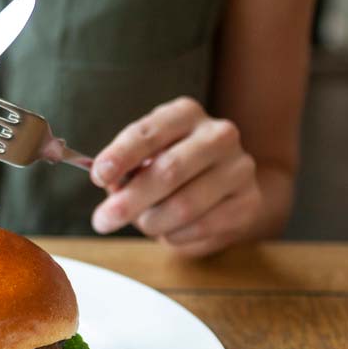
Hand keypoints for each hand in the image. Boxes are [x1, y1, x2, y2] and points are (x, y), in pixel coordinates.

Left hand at [89, 98, 262, 257]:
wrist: (225, 187)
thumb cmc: (173, 169)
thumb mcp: (146, 158)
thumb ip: (126, 168)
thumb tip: (108, 183)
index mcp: (185, 113)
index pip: (149, 132)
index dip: (121, 155)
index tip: (98, 176)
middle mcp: (218, 134)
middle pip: (168, 171)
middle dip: (129, 200)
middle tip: (103, 221)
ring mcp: (239, 167)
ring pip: (184, 205)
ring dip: (152, 222)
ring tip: (143, 224)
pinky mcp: (248, 201)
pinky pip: (202, 226)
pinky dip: (176, 235)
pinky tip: (169, 231)